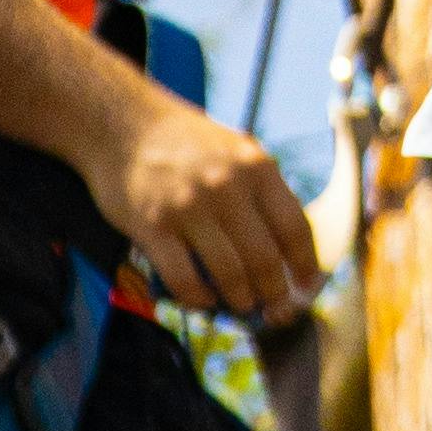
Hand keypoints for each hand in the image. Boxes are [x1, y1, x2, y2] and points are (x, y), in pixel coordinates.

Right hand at [81, 89, 321, 327]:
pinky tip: (204, 301)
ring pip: (228, 274)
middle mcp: (226, 186)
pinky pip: (183, 279)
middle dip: (274, 292)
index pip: (294, 227)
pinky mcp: (153, 226)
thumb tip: (286, 248)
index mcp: (256, 167)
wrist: (124, 123)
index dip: (305, 264)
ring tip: (243, 305)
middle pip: (264, 258)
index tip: (308, 285)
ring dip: (240, 299)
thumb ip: (261, 191)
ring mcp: (188, 207)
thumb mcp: (236, 150)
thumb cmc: (186, 143)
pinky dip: (198, 299)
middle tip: (275, 307)